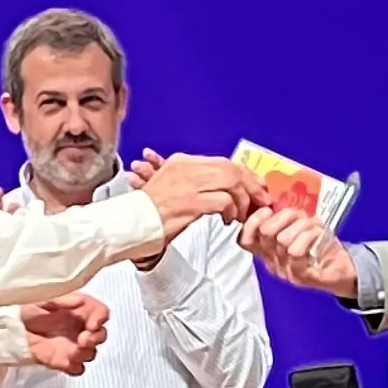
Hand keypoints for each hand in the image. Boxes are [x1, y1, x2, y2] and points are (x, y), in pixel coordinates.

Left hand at [19, 295, 107, 376]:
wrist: (9, 326)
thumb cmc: (26, 307)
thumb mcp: (44, 297)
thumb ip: (63, 299)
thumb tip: (79, 301)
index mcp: (80, 309)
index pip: (101, 313)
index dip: (101, 319)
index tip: (92, 324)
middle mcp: (80, 327)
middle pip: (101, 335)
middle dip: (95, 339)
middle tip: (82, 340)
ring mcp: (73, 345)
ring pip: (91, 353)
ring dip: (85, 353)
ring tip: (72, 351)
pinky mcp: (63, 361)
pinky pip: (77, 369)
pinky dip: (75, 367)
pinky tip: (66, 361)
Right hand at [135, 152, 249, 246]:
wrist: (127, 225)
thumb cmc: (148, 214)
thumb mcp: (170, 189)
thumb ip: (196, 185)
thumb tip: (224, 192)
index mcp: (182, 162)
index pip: (223, 162)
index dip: (244, 176)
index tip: (255, 188)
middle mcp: (186, 168)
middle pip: (231, 169)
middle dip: (251, 186)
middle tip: (259, 202)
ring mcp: (188, 184)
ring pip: (231, 182)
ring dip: (242, 200)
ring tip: (240, 215)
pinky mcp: (190, 202)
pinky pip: (224, 201)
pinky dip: (231, 211)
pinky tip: (227, 221)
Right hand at [241, 205, 358, 296]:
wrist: (346, 272)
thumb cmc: (322, 246)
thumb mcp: (301, 229)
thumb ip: (288, 219)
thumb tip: (280, 196)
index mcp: (269, 251)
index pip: (245, 239)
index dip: (252, 222)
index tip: (268, 209)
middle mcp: (274, 263)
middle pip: (265, 234)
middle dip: (283, 216)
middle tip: (299, 214)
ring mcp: (287, 271)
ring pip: (283, 240)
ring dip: (301, 225)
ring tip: (314, 224)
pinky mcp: (303, 276)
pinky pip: (296, 252)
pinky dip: (309, 236)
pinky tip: (319, 232)